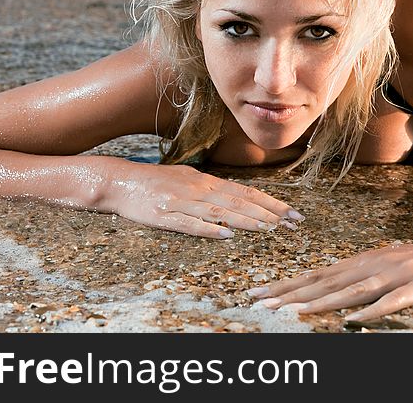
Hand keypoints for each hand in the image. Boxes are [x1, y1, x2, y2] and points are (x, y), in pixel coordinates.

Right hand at [106, 163, 303, 238]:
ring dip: (246, 220)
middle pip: (239, 201)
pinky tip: (225, 235)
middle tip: (293, 224)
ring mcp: (181, 202)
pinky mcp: (163, 216)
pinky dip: (209, 229)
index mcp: (205, 181)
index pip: (246, 192)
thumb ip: (210, 188)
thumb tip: (235, 196)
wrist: (118, 181)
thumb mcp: (187, 177)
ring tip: (269, 229)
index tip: (293, 214)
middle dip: (269, 213)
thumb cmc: (154, 181)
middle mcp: (198, 189)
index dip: (271, 203)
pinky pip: (190, 224)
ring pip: (220, 211)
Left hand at [247, 229, 412, 320]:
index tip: (258, 294)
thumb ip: (358, 276)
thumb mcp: (386, 264)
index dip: (286, 284)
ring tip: (294, 313)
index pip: (316, 273)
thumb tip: (325, 288)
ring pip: (353, 290)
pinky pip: (395, 300)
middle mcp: (374, 264)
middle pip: (326, 281)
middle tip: (260, 304)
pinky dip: (374, 309)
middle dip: (290, 294)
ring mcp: (397, 274)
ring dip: (321, 302)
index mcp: (363, 261)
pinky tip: (357, 320)